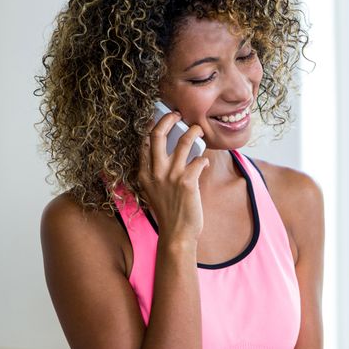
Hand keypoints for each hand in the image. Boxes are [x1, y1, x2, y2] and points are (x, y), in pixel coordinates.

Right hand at [139, 111, 208, 241]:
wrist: (177, 234)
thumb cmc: (168, 212)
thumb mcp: (153, 191)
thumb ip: (157, 173)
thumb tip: (170, 153)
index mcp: (144, 174)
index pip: (144, 142)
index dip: (154, 126)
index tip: (163, 118)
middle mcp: (155, 172)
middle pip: (157, 134)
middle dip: (168, 119)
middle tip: (178, 114)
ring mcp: (171, 176)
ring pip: (183, 142)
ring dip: (193, 132)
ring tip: (199, 130)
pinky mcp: (188, 182)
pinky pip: (198, 160)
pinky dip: (203, 159)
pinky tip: (203, 162)